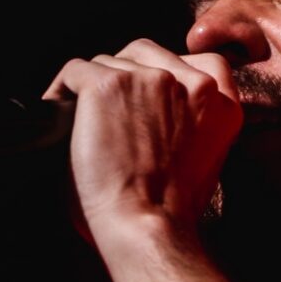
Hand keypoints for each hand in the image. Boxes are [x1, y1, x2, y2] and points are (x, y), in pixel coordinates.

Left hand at [41, 38, 240, 240]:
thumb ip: (194, 124)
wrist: (146, 227)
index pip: (199, 61)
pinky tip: (58, 113)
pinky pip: (75, 71)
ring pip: (109, 62)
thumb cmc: (168, 212)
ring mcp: (151, 78)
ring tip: (82, 119)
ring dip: (94, 88)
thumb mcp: (206, 162)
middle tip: (109, 113)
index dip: (166, 72)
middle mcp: (192, 82)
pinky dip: (61, 90)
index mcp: (222, 103)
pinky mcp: (109, 83)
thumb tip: (161, 113)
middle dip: (126, 77)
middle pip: (146, 54)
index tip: (148, 95)